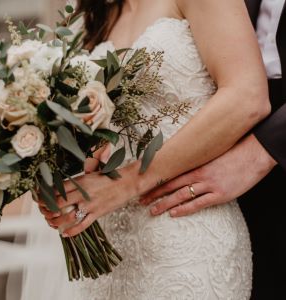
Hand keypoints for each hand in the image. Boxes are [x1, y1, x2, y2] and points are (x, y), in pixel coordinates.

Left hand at [38, 145, 111, 230]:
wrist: (128, 182)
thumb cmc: (110, 177)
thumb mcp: (92, 174)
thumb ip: (78, 181)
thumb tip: (63, 187)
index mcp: (81, 181)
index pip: (57, 189)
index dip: (45, 195)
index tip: (39, 199)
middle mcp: (83, 193)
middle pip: (58, 203)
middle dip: (47, 209)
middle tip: (43, 212)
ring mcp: (91, 205)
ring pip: (68, 217)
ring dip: (56, 222)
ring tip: (51, 223)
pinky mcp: (98, 214)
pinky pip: (82, 226)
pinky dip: (71, 232)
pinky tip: (64, 234)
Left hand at [140, 134, 276, 216]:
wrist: (252, 155)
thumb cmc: (231, 153)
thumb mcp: (210, 155)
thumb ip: (196, 161)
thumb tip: (183, 165)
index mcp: (195, 164)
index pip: (170, 174)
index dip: (156, 181)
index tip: (144, 185)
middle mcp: (198, 175)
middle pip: (171, 185)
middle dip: (154, 194)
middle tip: (140, 200)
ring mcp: (208, 185)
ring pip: (181, 196)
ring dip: (165, 204)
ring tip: (152, 211)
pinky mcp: (219, 194)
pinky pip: (198, 204)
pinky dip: (185, 209)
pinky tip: (173, 214)